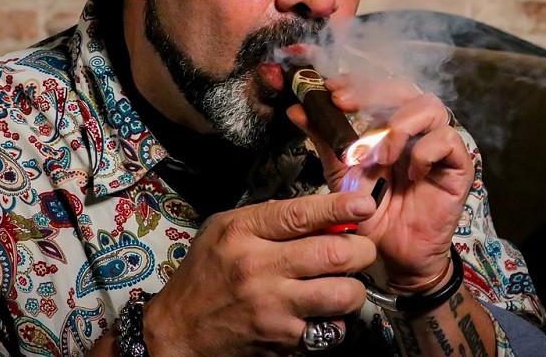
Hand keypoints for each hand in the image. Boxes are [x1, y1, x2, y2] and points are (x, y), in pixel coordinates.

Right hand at [143, 192, 377, 355]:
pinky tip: (325, 312)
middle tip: (362, 249)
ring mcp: (273, 308)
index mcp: (243, 233)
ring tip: (346, 282)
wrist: (180, 330)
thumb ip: (268, 217)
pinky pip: (331, 330)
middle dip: (361, 249)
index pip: (301, 215)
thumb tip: (319, 210)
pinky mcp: (283, 341)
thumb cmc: (205, 273)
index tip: (365, 204)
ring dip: (354, 287)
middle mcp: (259, 268)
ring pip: (341, 294)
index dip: (340, 207)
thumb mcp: (224, 229)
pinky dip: (336, 321)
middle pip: (333, 253)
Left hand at [287, 72, 472, 290]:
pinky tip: (409, 173)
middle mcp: (415, 131)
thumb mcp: (340, 174)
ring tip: (380, 154)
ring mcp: (437, 147)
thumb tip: (296, 109)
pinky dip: (424, 152)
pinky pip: (447, 141)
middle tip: (344, 105)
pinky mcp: (457, 168)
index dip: (357, 82)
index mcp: (388, 127)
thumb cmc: (369, 214)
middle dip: (372, 92)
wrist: (391, 257)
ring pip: (430, 106)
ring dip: (399, 124)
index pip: (379, 87)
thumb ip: (323, 141)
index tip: (330, 90)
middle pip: (405, 88)